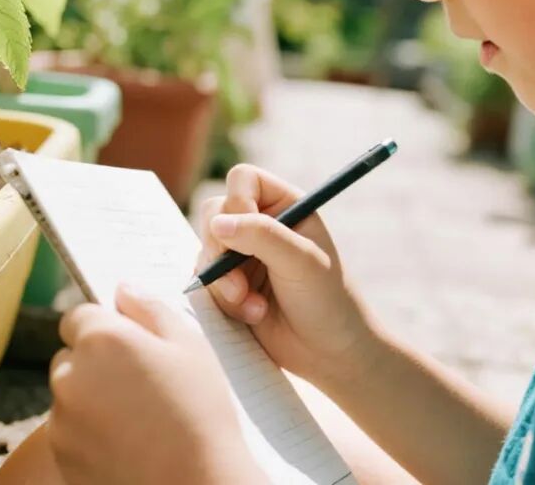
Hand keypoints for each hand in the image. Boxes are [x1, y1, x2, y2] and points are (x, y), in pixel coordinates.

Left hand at [49, 284, 265, 484]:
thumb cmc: (199, 412)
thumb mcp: (187, 344)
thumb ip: (149, 308)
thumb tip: (123, 289)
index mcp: (100, 339)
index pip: (78, 315)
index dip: (104, 327)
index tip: (129, 345)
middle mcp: (71, 375)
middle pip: (70, 355)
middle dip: (94, 362)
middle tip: (137, 382)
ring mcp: (62, 420)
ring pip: (68, 394)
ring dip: (89, 397)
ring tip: (135, 417)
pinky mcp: (61, 456)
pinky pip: (68, 430)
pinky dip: (87, 432)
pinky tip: (125, 441)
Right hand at [199, 164, 374, 390]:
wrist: (329, 354)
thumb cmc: (327, 300)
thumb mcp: (301, 262)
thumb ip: (261, 236)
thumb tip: (217, 223)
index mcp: (284, 205)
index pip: (243, 179)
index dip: (238, 202)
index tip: (248, 236)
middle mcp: (260, 223)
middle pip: (214, 212)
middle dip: (221, 250)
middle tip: (240, 283)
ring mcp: (242, 254)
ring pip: (205, 249)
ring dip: (224, 283)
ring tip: (254, 307)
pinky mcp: (230, 283)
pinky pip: (205, 280)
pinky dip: (224, 301)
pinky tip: (253, 315)